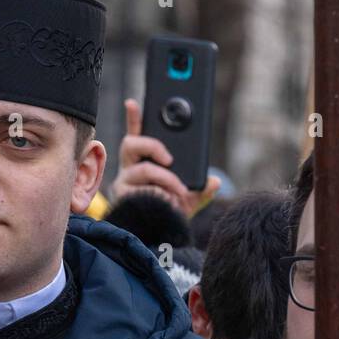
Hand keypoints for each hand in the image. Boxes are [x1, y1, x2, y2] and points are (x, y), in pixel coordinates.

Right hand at [110, 98, 220, 217]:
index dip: (134, 117)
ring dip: (166, 179)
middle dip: (153, 146)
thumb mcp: (192, 196)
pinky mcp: (124, 198)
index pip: (136, 133)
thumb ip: (203, 187)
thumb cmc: (173, 211)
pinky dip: (161, 195)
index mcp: (144, 159)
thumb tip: (214, 181)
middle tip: (170, 159)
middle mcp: (130, 168)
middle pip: (131, 144)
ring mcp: (125, 183)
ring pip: (143, 170)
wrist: (163, 237)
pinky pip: (143, 191)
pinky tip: (169, 203)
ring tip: (178, 190)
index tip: (132, 102)